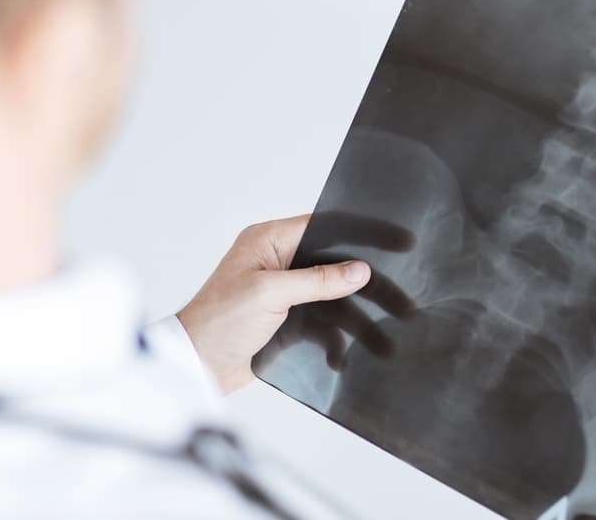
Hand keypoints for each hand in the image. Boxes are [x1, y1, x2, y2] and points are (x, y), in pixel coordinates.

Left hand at [177, 214, 411, 392]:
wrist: (194, 368)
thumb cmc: (216, 323)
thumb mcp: (269, 294)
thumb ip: (317, 280)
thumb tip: (357, 270)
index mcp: (269, 240)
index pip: (326, 226)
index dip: (363, 232)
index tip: (398, 240)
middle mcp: (278, 261)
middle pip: (334, 263)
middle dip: (367, 282)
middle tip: (402, 294)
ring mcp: (283, 293)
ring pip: (332, 297)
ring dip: (356, 317)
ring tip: (385, 333)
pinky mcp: (285, 321)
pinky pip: (321, 324)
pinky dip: (334, 340)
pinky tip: (344, 355)